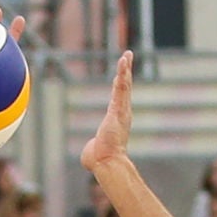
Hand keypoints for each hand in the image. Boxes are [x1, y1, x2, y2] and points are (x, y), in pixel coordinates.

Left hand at [82, 53, 134, 171]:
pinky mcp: (119, 108)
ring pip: (124, 85)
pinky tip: (124, 61)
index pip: (118, 100)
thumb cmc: (99, 160)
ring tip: (127, 54)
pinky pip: (122, 87)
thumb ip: (92, 149)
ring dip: (125, 69)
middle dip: (126, 73)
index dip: (120, 87)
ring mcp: (122, 110)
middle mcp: (122, 114)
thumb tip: (89, 156)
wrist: (106, 162)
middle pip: (124, 89)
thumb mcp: (93, 151)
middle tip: (127, 58)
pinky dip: (123, 73)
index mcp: (117, 121)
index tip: (120, 76)